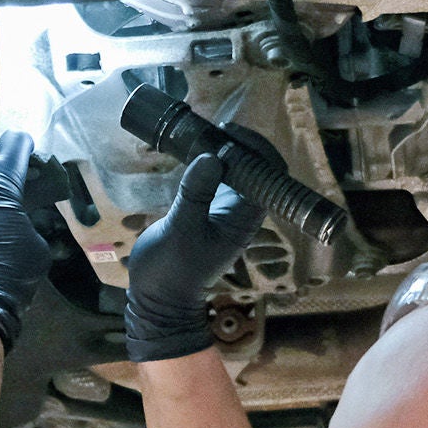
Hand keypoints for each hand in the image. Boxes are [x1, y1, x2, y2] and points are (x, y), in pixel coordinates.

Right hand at [122, 128, 273, 361]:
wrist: (159, 299)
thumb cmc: (172, 270)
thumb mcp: (181, 230)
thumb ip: (196, 194)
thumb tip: (211, 157)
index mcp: (244, 218)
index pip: (268, 175)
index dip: (256, 148)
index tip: (228, 132)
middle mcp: (240, 212)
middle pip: (255, 169)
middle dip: (239, 144)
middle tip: (212, 129)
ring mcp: (225, 211)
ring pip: (235, 172)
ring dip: (223, 151)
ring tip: (200, 134)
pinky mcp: (207, 211)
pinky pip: (217, 180)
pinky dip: (209, 162)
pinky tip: (191, 151)